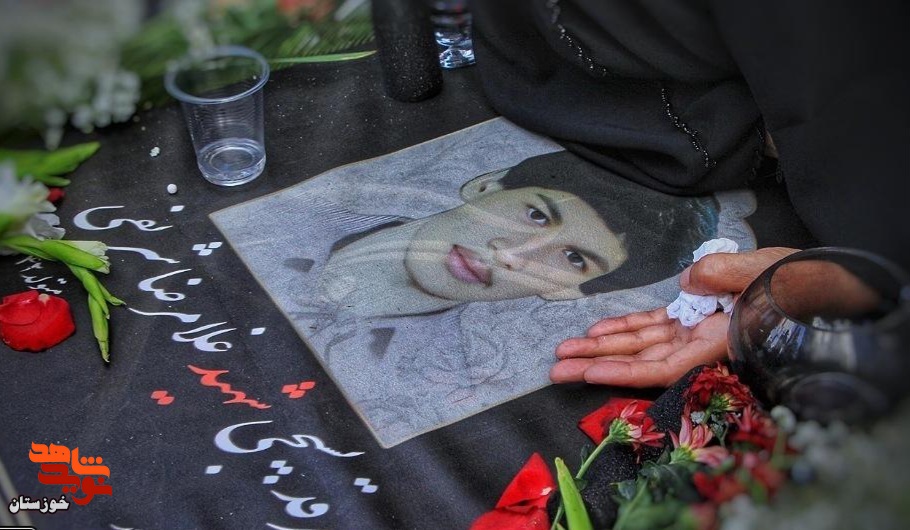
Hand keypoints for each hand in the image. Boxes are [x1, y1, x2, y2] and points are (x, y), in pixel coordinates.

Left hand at [550, 247, 798, 386]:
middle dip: (597, 364)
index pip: (662, 367)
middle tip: (556, 370)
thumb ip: (722, 275)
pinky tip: (598, 331)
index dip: (623, 372)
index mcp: (717, 341)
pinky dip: (626, 325)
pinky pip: (654, 324)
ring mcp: (695, 329)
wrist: (814, 279)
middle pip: (641, 359)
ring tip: (565, 352)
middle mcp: (701, 342)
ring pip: (641, 342)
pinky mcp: (693, 313)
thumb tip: (687, 283)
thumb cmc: (794, 280)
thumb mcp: (762, 272)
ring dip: (602, 346)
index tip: (588, 374)